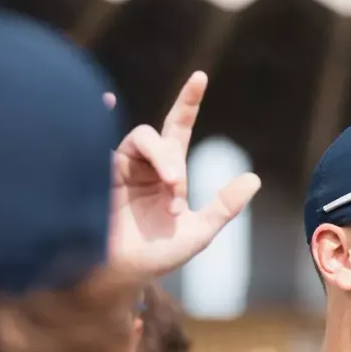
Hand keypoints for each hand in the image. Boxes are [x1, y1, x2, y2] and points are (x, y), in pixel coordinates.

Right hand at [107, 72, 261, 277]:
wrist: (121, 275)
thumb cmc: (156, 255)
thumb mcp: (198, 231)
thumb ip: (224, 206)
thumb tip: (254, 178)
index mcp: (167, 173)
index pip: (177, 128)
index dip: (187, 102)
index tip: (200, 76)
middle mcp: (143, 164)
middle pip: (161, 138)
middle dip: (173, 162)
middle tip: (177, 199)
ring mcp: (118, 167)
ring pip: (141, 139)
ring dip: (161, 162)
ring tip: (168, 194)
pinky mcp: (96, 174)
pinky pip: (103, 145)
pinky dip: (102, 122)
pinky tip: (105, 101)